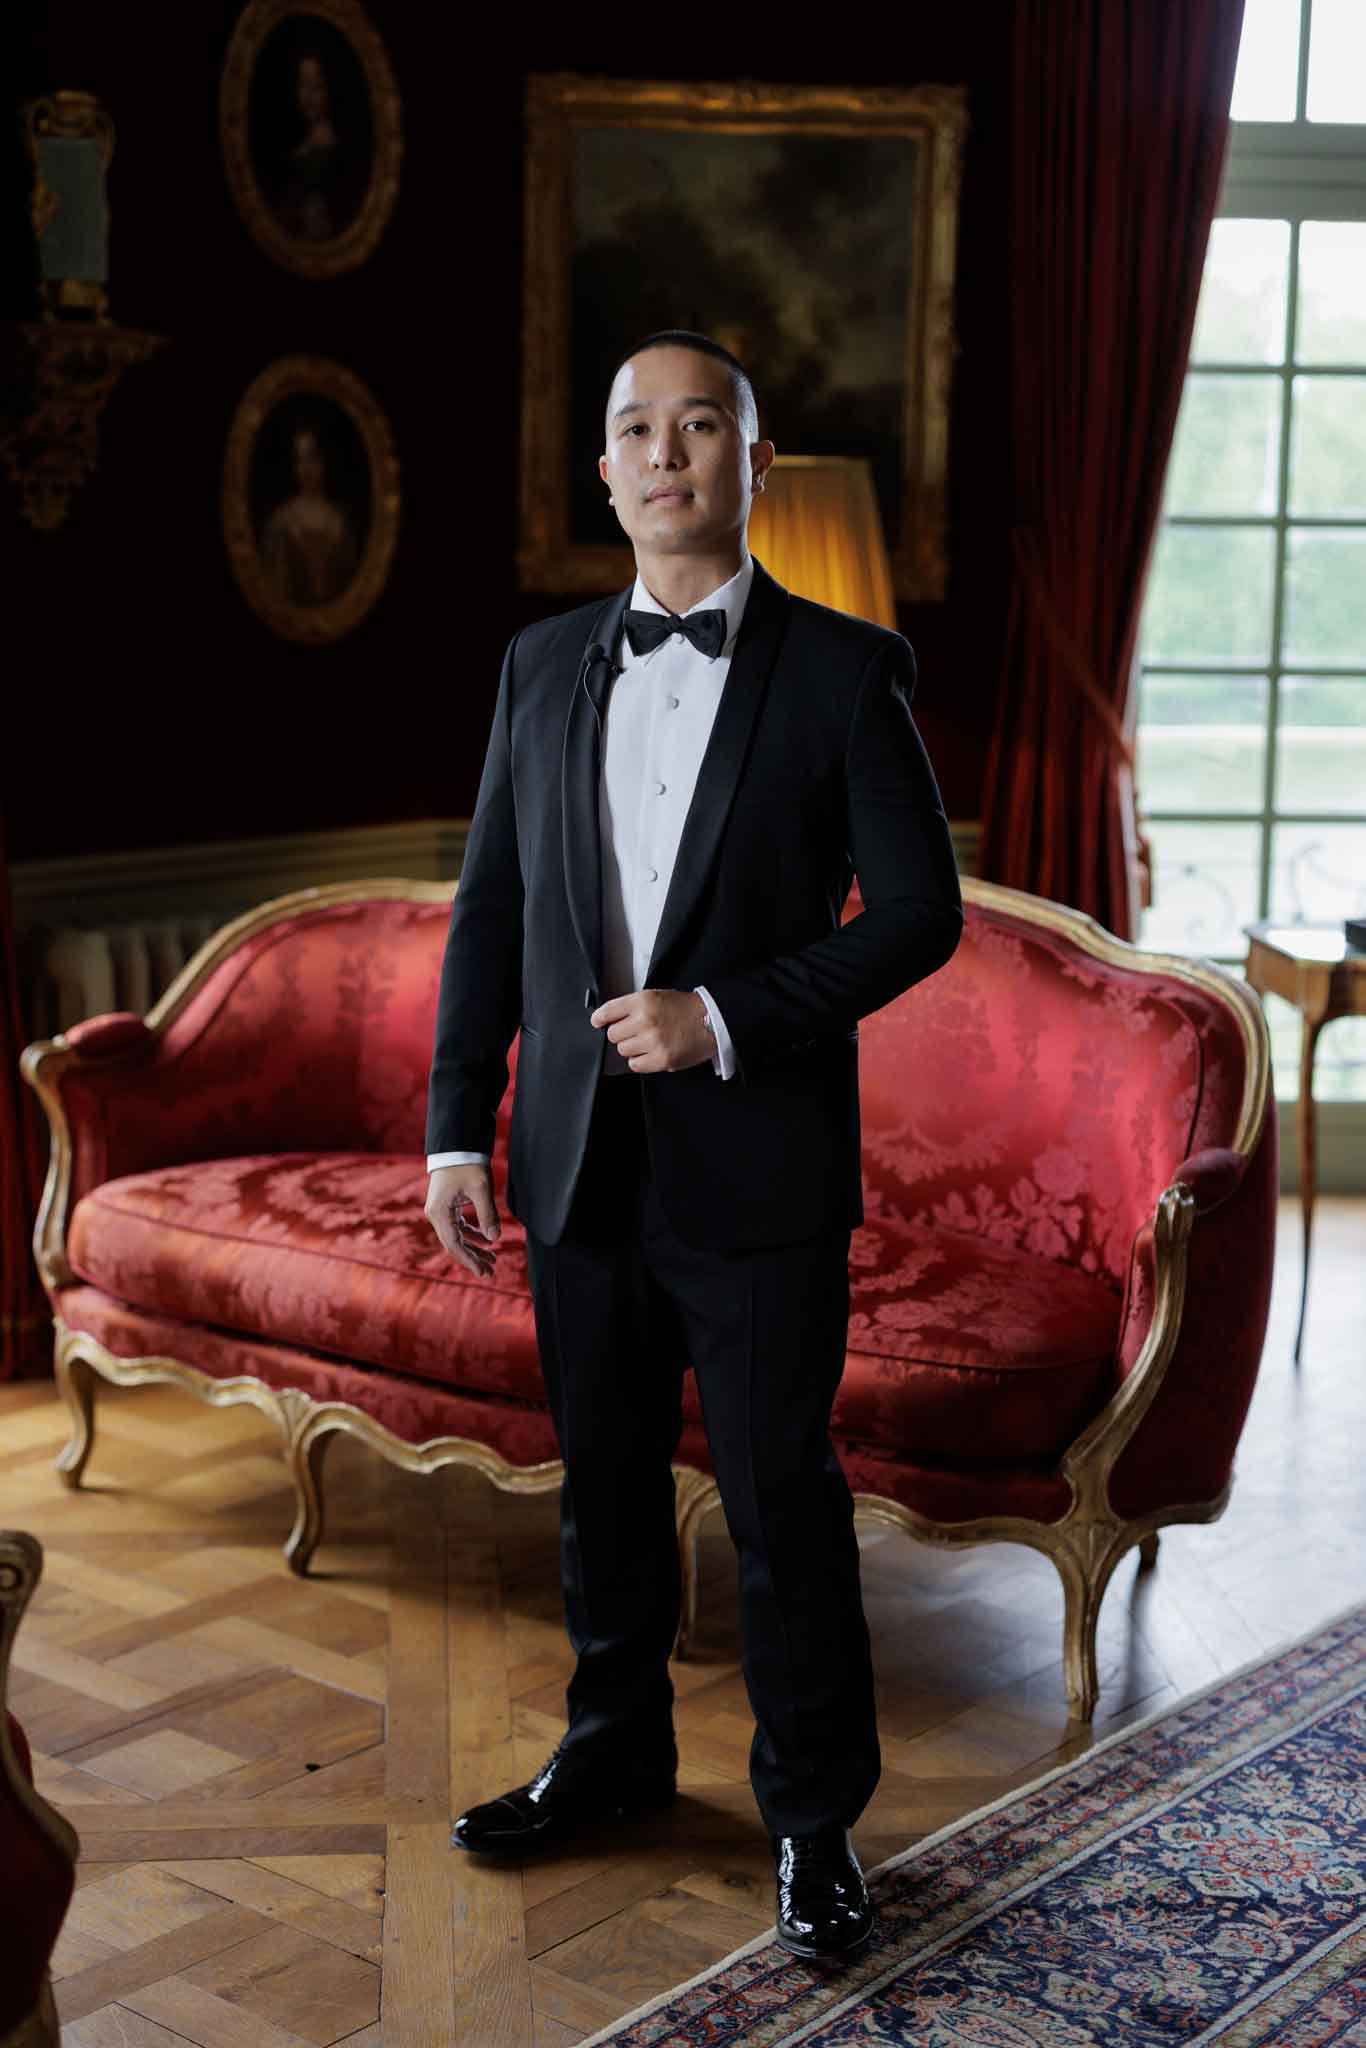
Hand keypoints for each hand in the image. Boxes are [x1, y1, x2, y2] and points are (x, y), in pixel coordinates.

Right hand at [425, 1163, 499, 1276]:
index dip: (469, 1260)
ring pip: (457, 1237)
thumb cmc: (467, 1164)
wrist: (456, 1145)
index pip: (453, 1244)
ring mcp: (440, 1211)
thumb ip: (488, 1214)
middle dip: (473, 1258)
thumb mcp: (481, 1188)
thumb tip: (496, 1239)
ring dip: (473, 1248)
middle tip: (492, 1271)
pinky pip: (458, 1227)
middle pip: (454, 1244)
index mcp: (439, 1212)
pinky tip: (487, 1240)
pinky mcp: (447, 1206)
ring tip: (493, 1259)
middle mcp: (436, 1214)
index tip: (484, 1272)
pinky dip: (472, 1235)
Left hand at [589, 989, 714, 1072]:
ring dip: (632, 1048)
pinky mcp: (661, 1060)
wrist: (711, 1022)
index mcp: (643, 1001)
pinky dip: (640, 1061)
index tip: (597, 1022)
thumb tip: (608, 1019)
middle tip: (637, 1032)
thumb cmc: (685, 1009)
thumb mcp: (656, 996)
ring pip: (623, 1050)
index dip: (600, 1018)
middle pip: (613, 1035)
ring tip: (649, 1042)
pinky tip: (652, 1053)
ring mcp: (653, 1042)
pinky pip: (635, 1065)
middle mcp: (645, 1021)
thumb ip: (633, 1006)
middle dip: (623, 1034)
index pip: (609, 1011)